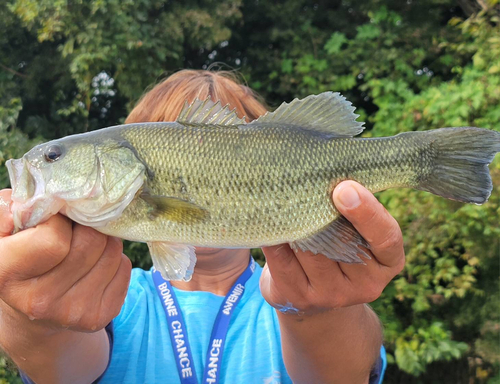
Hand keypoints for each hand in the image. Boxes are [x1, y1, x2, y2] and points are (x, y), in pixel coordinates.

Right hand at [0, 189, 131, 332]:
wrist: (32, 308)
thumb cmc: (20, 254)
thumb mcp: (5, 228)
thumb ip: (11, 208)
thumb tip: (41, 199)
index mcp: (7, 274)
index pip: (54, 238)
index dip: (59, 221)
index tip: (53, 222)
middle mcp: (39, 301)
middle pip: (91, 241)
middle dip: (88, 227)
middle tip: (76, 229)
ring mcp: (72, 313)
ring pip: (113, 251)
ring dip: (104, 240)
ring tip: (84, 245)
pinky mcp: (99, 318)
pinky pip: (125, 268)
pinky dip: (115, 259)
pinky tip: (94, 265)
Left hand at [260, 180, 404, 314]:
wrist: (316, 298)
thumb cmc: (339, 247)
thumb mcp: (358, 234)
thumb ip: (353, 208)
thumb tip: (333, 166)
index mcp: (388, 261)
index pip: (387, 237)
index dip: (367, 212)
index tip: (345, 187)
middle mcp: (365, 284)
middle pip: (341, 242)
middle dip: (320, 210)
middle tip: (302, 182)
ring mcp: (330, 295)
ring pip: (309, 251)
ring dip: (294, 222)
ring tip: (282, 195)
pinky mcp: (298, 297)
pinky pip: (281, 261)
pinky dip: (273, 237)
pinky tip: (268, 221)